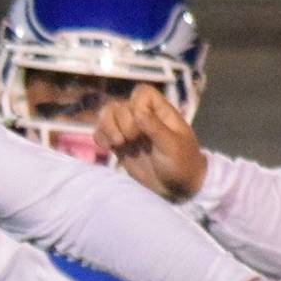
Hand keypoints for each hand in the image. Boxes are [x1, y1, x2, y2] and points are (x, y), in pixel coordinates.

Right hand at [95, 84, 207, 202]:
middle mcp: (142, 117)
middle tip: (132, 140)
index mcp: (160, 112)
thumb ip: (155, 128)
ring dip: (107, 128)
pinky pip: (101, 133)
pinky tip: (108, 148)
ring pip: (107, 116)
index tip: (142, 126)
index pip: (142, 93)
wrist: (176, 187)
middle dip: (122, 123)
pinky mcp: (119, 146)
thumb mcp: (172, 146)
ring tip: (117, 144)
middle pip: (120, 105)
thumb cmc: (181, 164)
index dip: (137, 105)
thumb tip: (138, 112)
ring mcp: (129, 131)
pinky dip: (100, 138)